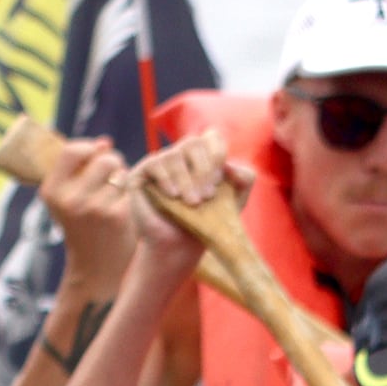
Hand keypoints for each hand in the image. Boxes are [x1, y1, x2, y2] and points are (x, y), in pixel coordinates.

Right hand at [38, 137, 135, 289]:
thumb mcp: (67, 199)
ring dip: (124, 181)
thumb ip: (80, 168)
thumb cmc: (83, 228)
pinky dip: (131, 196)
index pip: (73, 150)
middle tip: (110, 182)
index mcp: (52, 192)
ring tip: (116, 198)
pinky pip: (131, 189)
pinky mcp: (118, 215)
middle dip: (113, 165)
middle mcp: (70, 199)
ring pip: (121, 172)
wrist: (96, 270)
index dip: (89, 150)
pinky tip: (125, 210)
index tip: (95, 158)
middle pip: (104, 158)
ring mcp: (95, 208)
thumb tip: (105, 142)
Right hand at [129, 133, 250, 279]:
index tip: (220, 181)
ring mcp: (160, 162)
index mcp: (203, 156)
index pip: (212, 137)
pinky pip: (155, 163)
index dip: (217, 154)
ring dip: (186, 180)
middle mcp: (181, 154)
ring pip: (174, 155)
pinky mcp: (142, 173)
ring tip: (192, 204)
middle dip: (203, 170)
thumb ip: (245, 179)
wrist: (180, 247)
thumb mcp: (235, 202)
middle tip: (207, 197)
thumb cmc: (207, 224)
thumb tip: (231, 165)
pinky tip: (172, 196)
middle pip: (193, 143)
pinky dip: (166, 178)